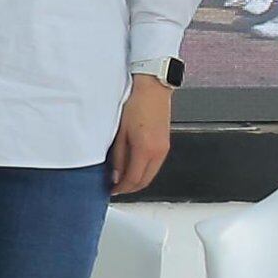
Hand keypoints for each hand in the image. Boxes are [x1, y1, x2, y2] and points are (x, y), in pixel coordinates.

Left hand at [109, 75, 176, 193]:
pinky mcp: (165, 144)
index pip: (133, 180)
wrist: (152, 88)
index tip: (111, 190)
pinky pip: (155, 165)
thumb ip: (119, 156)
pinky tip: (134, 167)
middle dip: (129, 188)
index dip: (121, 189)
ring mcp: (164, 149)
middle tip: (116, 188)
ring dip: (138, 180)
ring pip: (151, 175)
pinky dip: (144, 171)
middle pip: (144, 181)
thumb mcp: (120, 132)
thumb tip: (116, 175)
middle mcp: (158, 152)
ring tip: (123, 179)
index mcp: (145, 150)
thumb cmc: (135, 103)